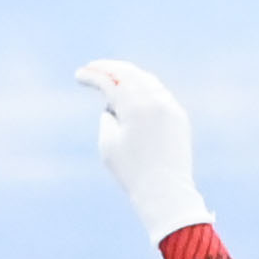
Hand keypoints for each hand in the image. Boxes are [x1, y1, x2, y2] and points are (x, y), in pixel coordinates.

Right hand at [75, 59, 208, 241]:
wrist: (166, 191)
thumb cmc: (131, 171)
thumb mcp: (108, 144)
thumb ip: (108, 117)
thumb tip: (114, 105)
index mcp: (135, 106)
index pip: (110, 81)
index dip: (92, 76)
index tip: (79, 75)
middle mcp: (155, 101)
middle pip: (129, 73)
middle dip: (109, 68)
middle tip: (93, 68)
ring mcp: (169, 106)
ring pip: (147, 81)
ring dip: (128, 76)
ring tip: (113, 77)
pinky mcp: (179, 116)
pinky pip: (159, 94)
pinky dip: (144, 88)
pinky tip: (135, 91)